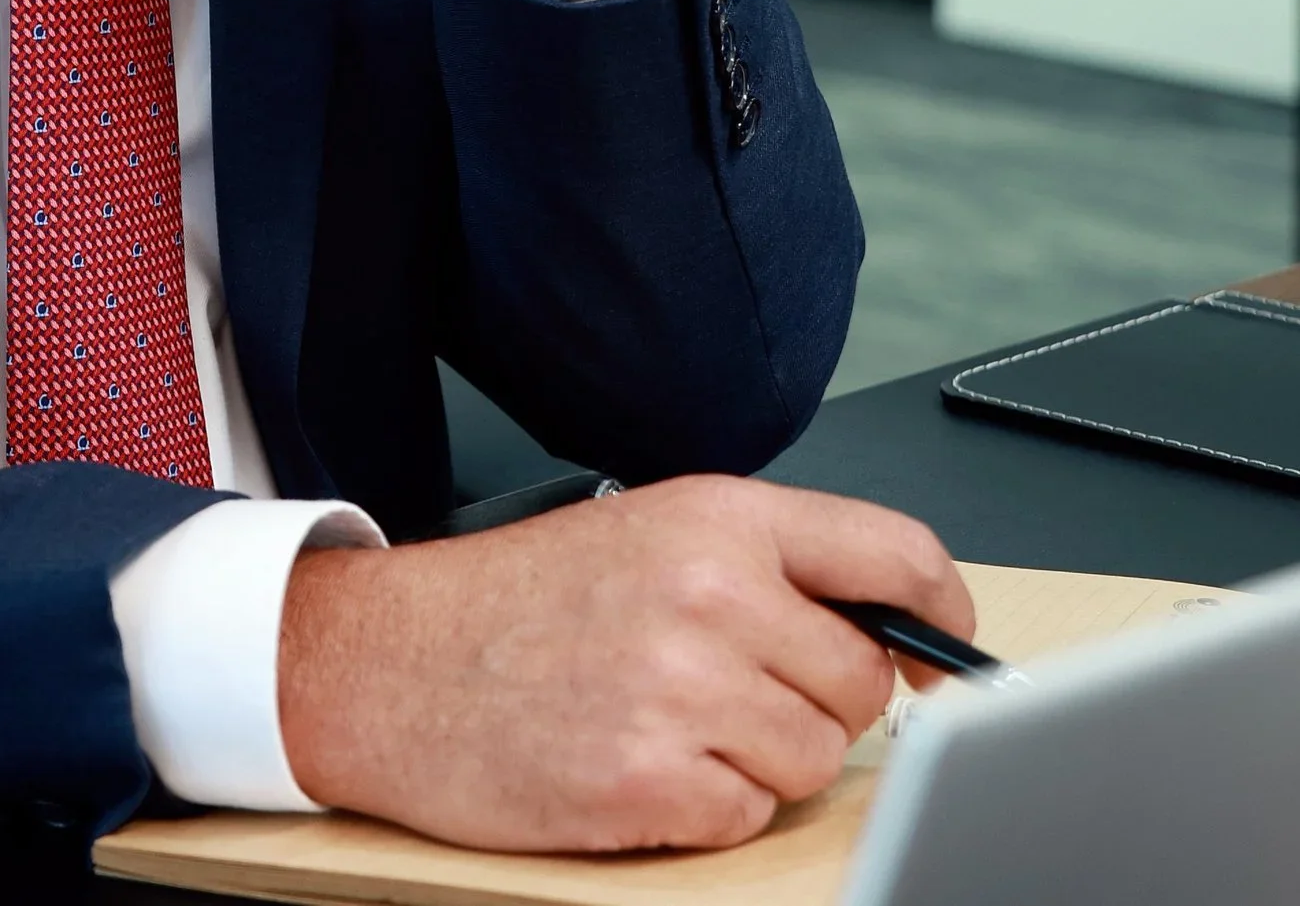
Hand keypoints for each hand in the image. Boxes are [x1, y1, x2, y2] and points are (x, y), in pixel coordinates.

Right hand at [277, 478, 973, 852]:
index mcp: (716, 517)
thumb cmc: (512, 602)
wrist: (387, 662)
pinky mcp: (650, 782)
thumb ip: (767, 565)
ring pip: (812, 760)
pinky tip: (634, 763)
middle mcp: (710, 592)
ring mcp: (682, 689)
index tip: (946, 646)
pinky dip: (702, 809)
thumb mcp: (646, 533)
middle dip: (812, 700)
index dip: (940, 611)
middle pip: (861, 682)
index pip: (893, 555)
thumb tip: (896, 629)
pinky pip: (746, 818)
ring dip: (755, 760)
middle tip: (723, 686)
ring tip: (664, 719)